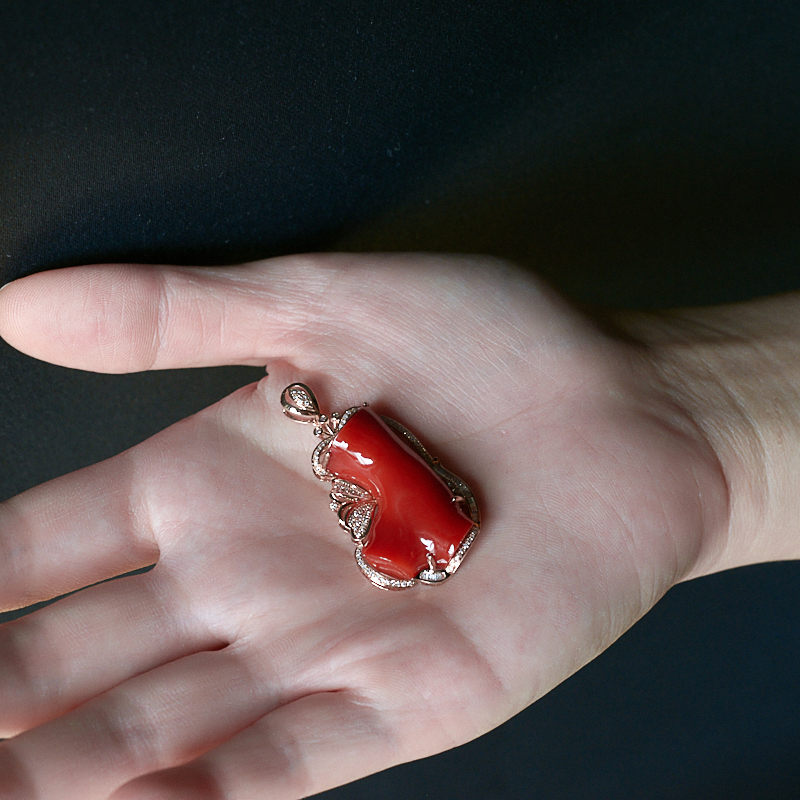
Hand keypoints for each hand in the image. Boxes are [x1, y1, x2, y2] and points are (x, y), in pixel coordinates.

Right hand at [0, 253, 728, 798]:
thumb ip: (175, 314)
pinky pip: (278, 764)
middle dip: (2, 697)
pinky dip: (200, 795)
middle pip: (81, 656)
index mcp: (210, 479)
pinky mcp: (401, 699)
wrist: (629, 415)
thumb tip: (20, 304)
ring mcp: (317, 646)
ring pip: (158, 730)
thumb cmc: (487, 345)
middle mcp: (245, 576)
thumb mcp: (320, 305)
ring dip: (71, 771)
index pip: (46, 544)